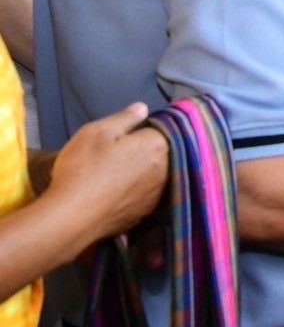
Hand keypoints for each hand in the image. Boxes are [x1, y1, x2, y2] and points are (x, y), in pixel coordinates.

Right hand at [48, 103, 168, 241]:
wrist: (73, 218)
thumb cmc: (84, 168)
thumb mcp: (97, 132)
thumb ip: (125, 118)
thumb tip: (143, 108)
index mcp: (158, 145)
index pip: (163, 129)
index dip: (147, 129)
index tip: (132, 133)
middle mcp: (167, 169)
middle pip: (164, 152)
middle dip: (149, 150)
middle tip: (123, 152)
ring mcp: (159, 193)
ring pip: (159, 174)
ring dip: (146, 171)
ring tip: (122, 172)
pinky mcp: (148, 213)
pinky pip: (149, 194)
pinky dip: (140, 190)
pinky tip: (122, 191)